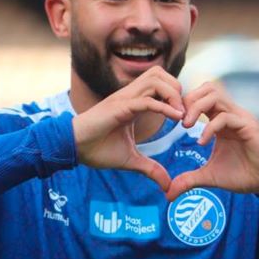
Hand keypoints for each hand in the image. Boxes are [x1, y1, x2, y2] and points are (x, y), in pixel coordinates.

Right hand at [72, 67, 184, 191]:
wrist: (72, 148)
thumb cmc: (96, 150)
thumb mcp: (130, 160)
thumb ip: (150, 168)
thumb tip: (167, 184)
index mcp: (133, 102)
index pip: (160, 84)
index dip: (176, 96)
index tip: (186, 116)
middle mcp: (130, 95)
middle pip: (161, 74)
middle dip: (178, 89)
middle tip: (185, 112)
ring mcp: (124, 99)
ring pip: (156, 80)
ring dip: (173, 95)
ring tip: (181, 115)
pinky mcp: (119, 107)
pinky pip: (147, 100)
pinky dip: (164, 107)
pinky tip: (175, 119)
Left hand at [166, 81, 258, 200]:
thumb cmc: (243, 174)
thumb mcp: (209, 177)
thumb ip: (189, 180)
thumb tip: (168, 194)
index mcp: (221, 120)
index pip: (201, 97)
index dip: (185, 105)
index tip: (173, 122)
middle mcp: (231, 114)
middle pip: (207, 88)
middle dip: (188, 100)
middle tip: (179, 121)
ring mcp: (241, 118)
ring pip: (216, 95)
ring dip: (197, 108)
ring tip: (187, 126)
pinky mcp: (249, 127)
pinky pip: (227, 117)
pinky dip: (210, 127)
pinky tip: (202, 143)